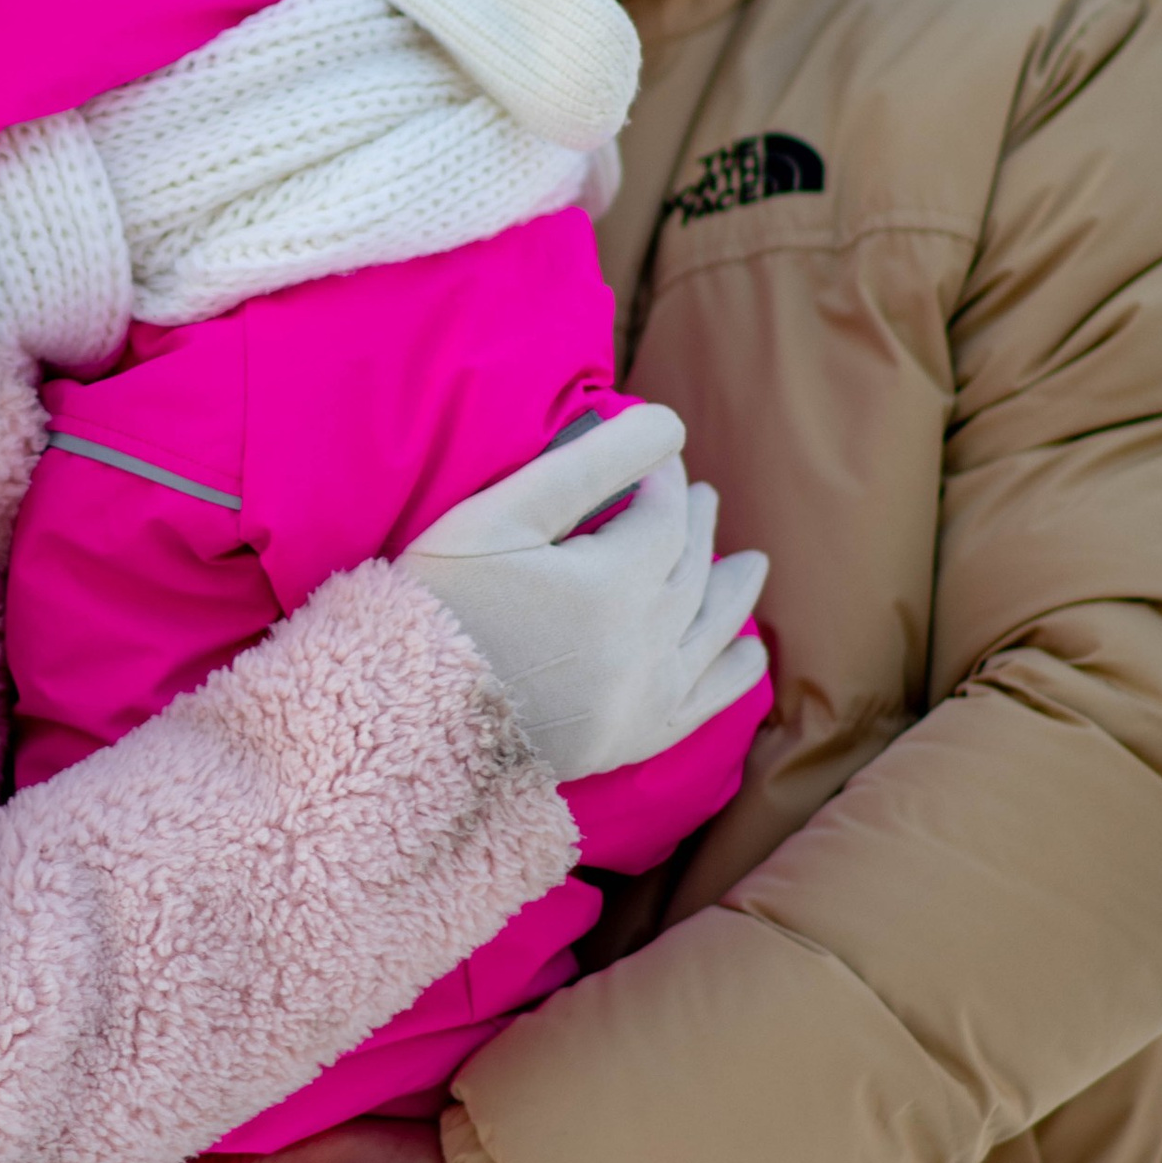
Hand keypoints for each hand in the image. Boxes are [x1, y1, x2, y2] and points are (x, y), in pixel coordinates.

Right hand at [401, 402, 768, 779]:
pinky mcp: (633, 738)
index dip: (664, 477)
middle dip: (698, 524)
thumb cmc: (442, 604)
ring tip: (752, 563)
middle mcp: (649, 640)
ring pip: (711, 629)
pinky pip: (705, 703)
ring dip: (733, 590)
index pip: (665, 513)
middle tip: (702, 497)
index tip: (654, 454)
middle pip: (691, 566)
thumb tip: (668, 424)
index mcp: (618, 581)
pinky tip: (749, 654)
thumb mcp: (502, 516)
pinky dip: (734, 675)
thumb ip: (587, 464)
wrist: (409, 720)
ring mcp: (647, 695)